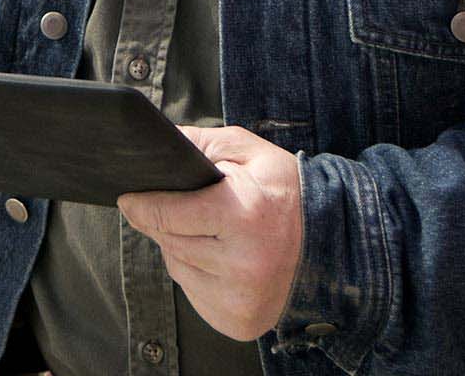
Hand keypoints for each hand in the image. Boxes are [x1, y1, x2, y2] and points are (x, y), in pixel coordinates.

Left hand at [117, 125, 303, 340]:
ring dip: (183, 248)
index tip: (128, 198)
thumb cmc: (286, 192)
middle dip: (168, 222)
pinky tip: (223, 260)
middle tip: (190, 210)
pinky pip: (193, 293)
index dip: (141, 204)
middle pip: (168, 240)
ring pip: (177, 267)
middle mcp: (242, 265)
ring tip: (214, 233)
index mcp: (244, 217)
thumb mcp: (250, 153)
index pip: (166, 214)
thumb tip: (153, 146)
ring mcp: (241, 298)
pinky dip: (199, 275)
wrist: (336, 243)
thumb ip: (200, 144)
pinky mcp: (239, 321)